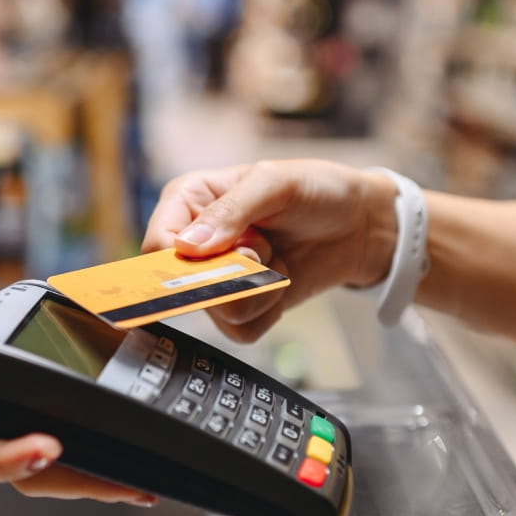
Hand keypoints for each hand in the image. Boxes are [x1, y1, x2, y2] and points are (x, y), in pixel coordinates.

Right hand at [0, 277, 156, 505]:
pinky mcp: (15, 396)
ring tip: (141, 481)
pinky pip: (56, 420)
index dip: (10, 458)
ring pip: (48, 456)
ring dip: (94, 470)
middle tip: (128, 485)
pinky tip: (128, 434)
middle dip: (77, 481)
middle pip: (26, 472)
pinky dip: (92, 431)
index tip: (46, 447)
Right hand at [142, 160, 396, 341]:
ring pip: (216, 312)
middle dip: (234, 274)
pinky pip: (240, 331)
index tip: (229, 251)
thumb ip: (230, 211)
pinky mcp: (242, 306)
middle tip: (264, 247)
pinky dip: (269, 312)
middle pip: (183, 287)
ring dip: (258, 291)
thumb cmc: (317, 190)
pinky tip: (281, 282)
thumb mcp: (275, 184)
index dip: (186, 260)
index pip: (156, 246)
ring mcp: (217, 278)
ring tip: (276, 260)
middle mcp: (195, 243)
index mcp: (188, 202)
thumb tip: (188, 246)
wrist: (359, 224)